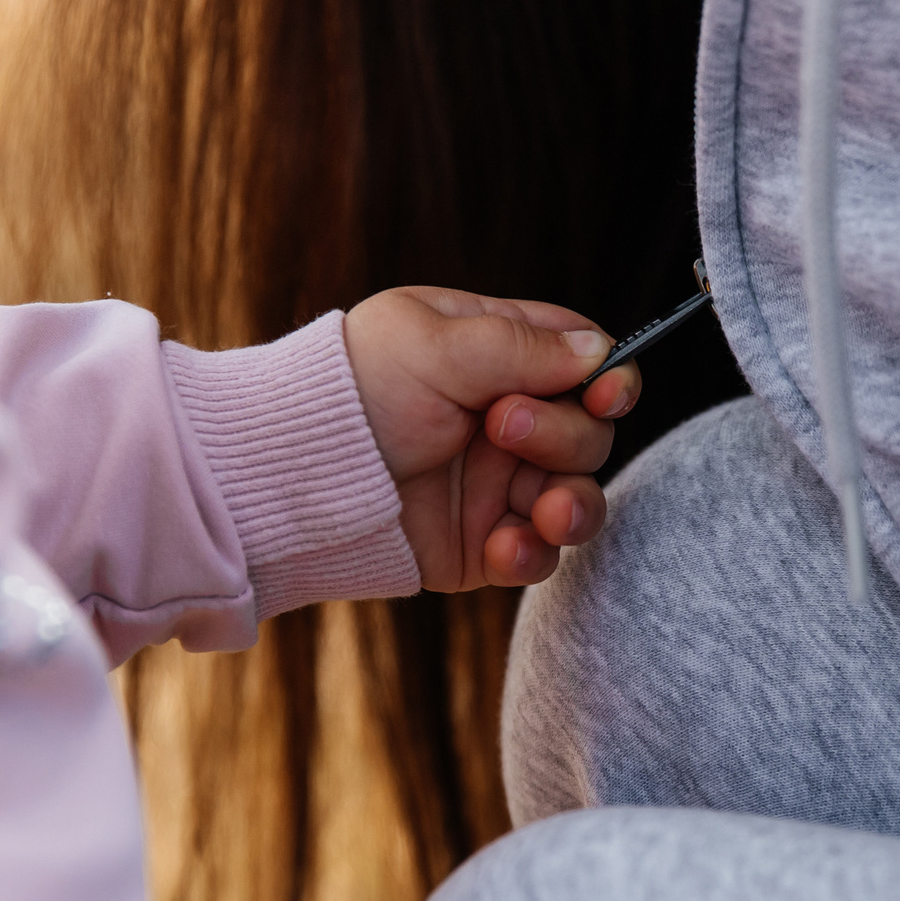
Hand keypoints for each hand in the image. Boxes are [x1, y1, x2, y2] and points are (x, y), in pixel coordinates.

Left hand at [345, 287, 642, 590]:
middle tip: (502, 428)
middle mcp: (506, 421)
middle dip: (564, 434)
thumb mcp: (436, 345)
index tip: (605, 394)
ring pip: (577, 499)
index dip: (609, 377)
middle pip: (589, 432)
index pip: (582, 359)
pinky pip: (538, 556)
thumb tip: (601, 351)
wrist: (291, 473)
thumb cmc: (353, 388)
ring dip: (574, 505)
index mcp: (497, 355)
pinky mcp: (480, 545)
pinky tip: (504, 545)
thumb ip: (523, 346)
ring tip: (546, 510)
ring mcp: (496, 485)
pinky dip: (532, 553)